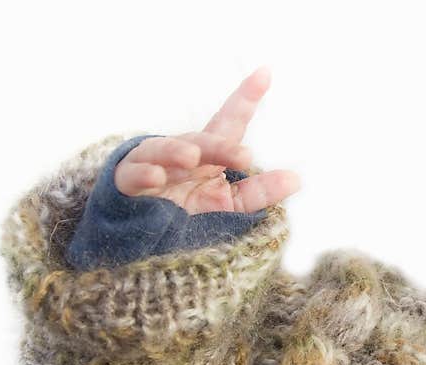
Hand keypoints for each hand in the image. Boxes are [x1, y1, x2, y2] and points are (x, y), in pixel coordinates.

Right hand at [114, 67, 299, 213]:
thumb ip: (259, 192)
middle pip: (202, 141)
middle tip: (245, 156)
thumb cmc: (188, 212)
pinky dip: (144, 174)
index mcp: (208, 155)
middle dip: (221, 147)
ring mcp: (152, 165)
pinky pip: (133, 175)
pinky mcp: (128, 184)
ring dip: (176, 151)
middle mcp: (181, 153)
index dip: (245, 98)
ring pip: (162, 149)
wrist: (143, 230)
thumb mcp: (229, 205)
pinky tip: (157, 177)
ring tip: (192, 158)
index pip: (229, 123)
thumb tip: (296, 179)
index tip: (266, 72)